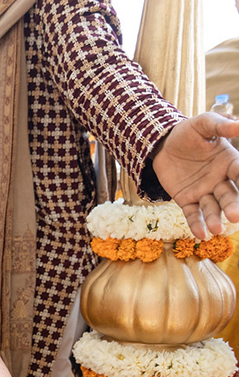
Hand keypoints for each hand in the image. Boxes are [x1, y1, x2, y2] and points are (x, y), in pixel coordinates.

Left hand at [153, 112, 238, 238]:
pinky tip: (200, 235)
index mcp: (230, 162)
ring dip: (215, 218)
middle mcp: (220, 180)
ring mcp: (204, 191)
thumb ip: (221, 126)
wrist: (162, 143)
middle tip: (235, 216)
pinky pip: (193, 214)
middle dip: (233, 206)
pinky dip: (196, 224)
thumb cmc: (188, 133)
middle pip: (229, 195)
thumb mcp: (204, 124)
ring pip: (212, 207)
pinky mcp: (187, 199)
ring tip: (216, 229)